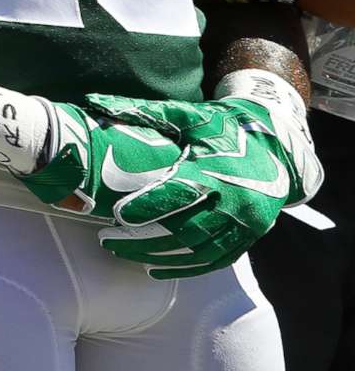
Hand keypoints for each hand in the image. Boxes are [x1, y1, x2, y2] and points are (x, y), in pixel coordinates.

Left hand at [75, 92, 315, 277]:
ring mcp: (246, 224)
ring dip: (160, 257)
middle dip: (144, 239)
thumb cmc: (223, 128)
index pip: (180, 193)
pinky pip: (216, 260)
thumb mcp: (188, 115)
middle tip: (106, 241)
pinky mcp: (250, 237)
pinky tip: (157, 269)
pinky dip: (186, 268)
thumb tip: (94, 100)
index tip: (117, 215)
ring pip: (199, 251)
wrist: (277, 147)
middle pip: (186, 230)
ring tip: (124, 255)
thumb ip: (143, 111)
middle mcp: (236, 202)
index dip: (148, 207)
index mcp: (218, 170)